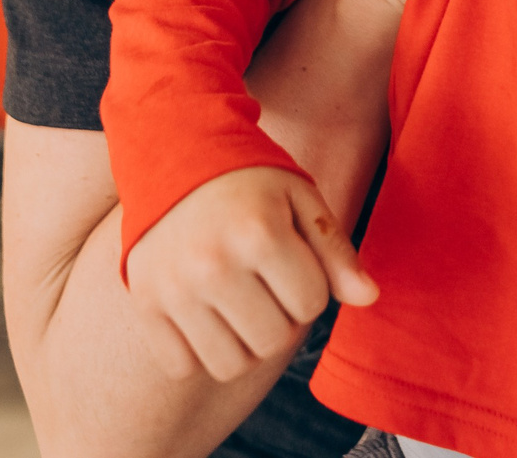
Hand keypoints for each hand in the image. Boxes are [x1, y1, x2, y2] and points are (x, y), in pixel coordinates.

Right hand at [122, 166, 377, 382]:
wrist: (172, 151)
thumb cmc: (248, 179)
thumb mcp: (300, 198)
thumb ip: (336, 251)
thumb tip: (370, 298)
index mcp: (259, 234)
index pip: (310, 305)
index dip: (308, 285)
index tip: (289, 259)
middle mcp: (213, 265)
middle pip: (272, 341)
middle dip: (280, 317)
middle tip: (264, 282)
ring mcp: (174, 288)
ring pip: (230, 364)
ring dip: (243, 342)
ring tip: (238, 302)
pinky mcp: (146, 303)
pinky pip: (183, 365)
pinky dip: (198, 351)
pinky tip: (204, 313)